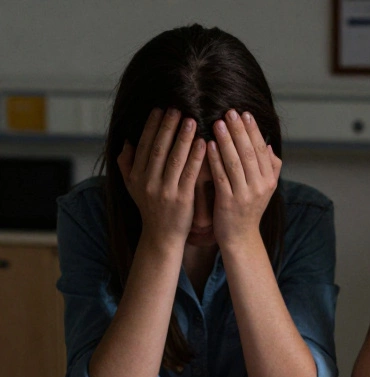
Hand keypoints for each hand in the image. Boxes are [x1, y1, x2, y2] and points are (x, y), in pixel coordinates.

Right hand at [117, 108, 204, 245]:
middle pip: (158, 148)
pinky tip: (204, 144)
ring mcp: (164, 191)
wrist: (161, 236)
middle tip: (177, 108)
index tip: (160, 109)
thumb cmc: (150, 208)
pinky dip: (196, 158)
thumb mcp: (132, 186)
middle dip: (168, 127)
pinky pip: (190, 174)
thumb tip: (127, 141)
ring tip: (192, 120)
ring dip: (183, 138)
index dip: (152, 126)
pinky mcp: (181, 199)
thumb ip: (127, 164)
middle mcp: (147, 181)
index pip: (144, 145)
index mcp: (136, 175)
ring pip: (174, 159)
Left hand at [207, 109, 280, 247]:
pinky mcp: (229, 201)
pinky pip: (221, 176)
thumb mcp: (264, 189)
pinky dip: (215, 159)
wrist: (240, 237)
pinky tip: (207, 145)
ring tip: (218, 122)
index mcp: (269, 180)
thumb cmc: (248, 209)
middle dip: (239, 130)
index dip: (253, 131)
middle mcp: (260, 186)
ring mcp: (245, 194)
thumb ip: (269, 167)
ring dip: (226, 140)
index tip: (244, 113)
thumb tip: (268, 145)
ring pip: (236, 162)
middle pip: (249, 152)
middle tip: (230, 112)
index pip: (261, 150)